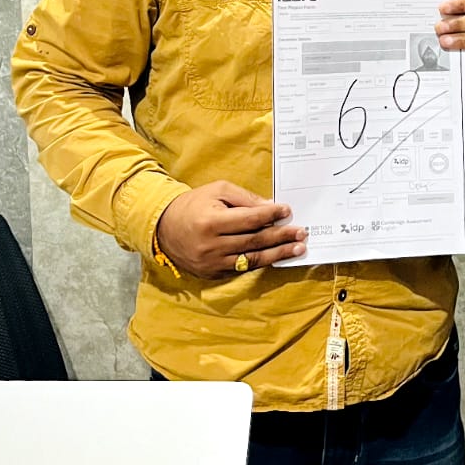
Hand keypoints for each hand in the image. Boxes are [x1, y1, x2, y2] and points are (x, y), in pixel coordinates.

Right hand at [155, 181, 308, 278]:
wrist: (163, 228)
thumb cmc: (193, 204)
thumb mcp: (217, 191)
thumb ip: (245, 199)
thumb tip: (270, 208)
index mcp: (212, 221)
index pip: (250, 219)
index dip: (271, 215)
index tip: (288, 211)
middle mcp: (212, 245)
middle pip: (255, 241)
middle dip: (281, 237)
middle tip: (301, 233)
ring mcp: (212, 262)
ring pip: (252, 259)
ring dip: (278, 254)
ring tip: (297, 249)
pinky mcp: (212, 273)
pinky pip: (242, 268)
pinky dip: (261, 262)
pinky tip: (276, 257)